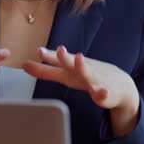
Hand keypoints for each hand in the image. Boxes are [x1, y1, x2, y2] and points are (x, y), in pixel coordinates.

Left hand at [23, 46, 139, 135]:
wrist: (119, 84)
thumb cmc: (88, 75)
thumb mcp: (67, 71)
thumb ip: (47, 68)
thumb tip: (24, 65)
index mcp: (69, 69)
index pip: (55, 62)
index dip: (47, 57)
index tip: (38, 51)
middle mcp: (81, 71)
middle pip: (71, 63)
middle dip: (65, 56)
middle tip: (60, 49)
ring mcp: (94, 80)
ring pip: (88, 73)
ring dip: (83, 66)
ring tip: (79, 59)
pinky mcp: (106, 92)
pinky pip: (104, 94)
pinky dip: (103, 93)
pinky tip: (102, 93)